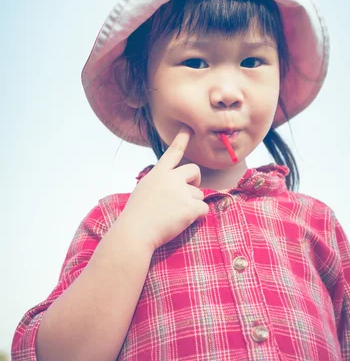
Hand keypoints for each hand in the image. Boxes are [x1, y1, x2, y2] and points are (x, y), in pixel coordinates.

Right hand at [123, 125, 208, 250]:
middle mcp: (172, 178)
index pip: (173, 152)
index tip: (189, 127)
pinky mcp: (190, 207)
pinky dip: (196, 217)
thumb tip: (173, 188)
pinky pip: (203, 209)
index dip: (182, 138)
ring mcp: (182, 192)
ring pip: (199, 194)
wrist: (135, 233)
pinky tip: (181, 223)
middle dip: (196, 180)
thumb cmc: (136, 217)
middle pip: (195, 170)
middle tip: (188, 194)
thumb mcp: (143, 191)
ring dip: (191, 205)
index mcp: (158, 173)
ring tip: (173, 216)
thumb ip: (159, 184)